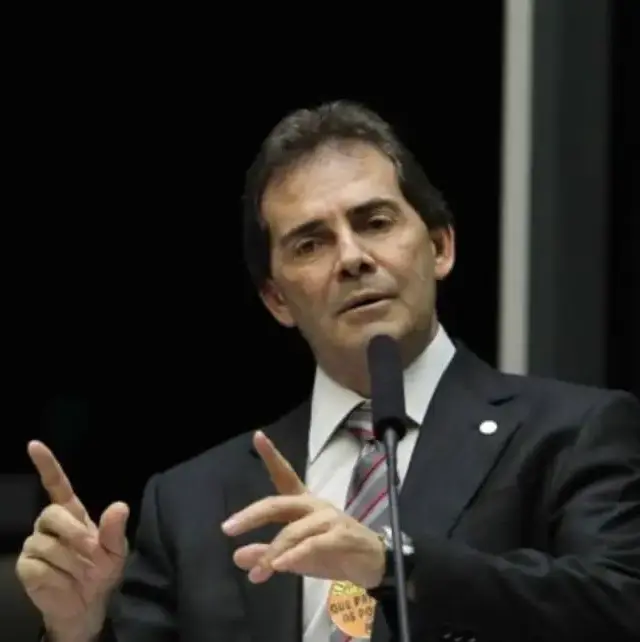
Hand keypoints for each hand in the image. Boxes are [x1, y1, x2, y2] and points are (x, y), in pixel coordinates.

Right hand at [15, 441, 128, 638]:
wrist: (89, 605)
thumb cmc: (102, 572)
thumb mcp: (116, 552)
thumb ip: (115, 530)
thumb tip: (119, 506)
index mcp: (73, 514)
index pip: (57, 485)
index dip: (47, 465)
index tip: (34, 445)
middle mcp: (50, 525)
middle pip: (52, 514)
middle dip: (75, 534)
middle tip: (93, 552)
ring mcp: (35, 545)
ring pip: (48, 545)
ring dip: (71, 562)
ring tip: (81, 573)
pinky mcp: (26, 567)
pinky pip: (39, 567)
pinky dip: (58, 578)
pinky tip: (64, 582)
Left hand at [222, 431, 384, 588]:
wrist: (372, 563)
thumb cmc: (332, 553)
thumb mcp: (294, 556)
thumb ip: (267, 553)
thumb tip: (237, 555)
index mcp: (303, 503)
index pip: (284, 475)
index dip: (271, 456)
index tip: (257, 435)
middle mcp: (314, 505)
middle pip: (278, 503)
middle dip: (252, 515)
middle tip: (228, 528)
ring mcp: (328, 519)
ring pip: (293, 530)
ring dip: (272, 552)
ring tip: (257, 572)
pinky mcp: (340, 536)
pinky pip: (312, 544)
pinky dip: (293, 556)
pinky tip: (279, 566)